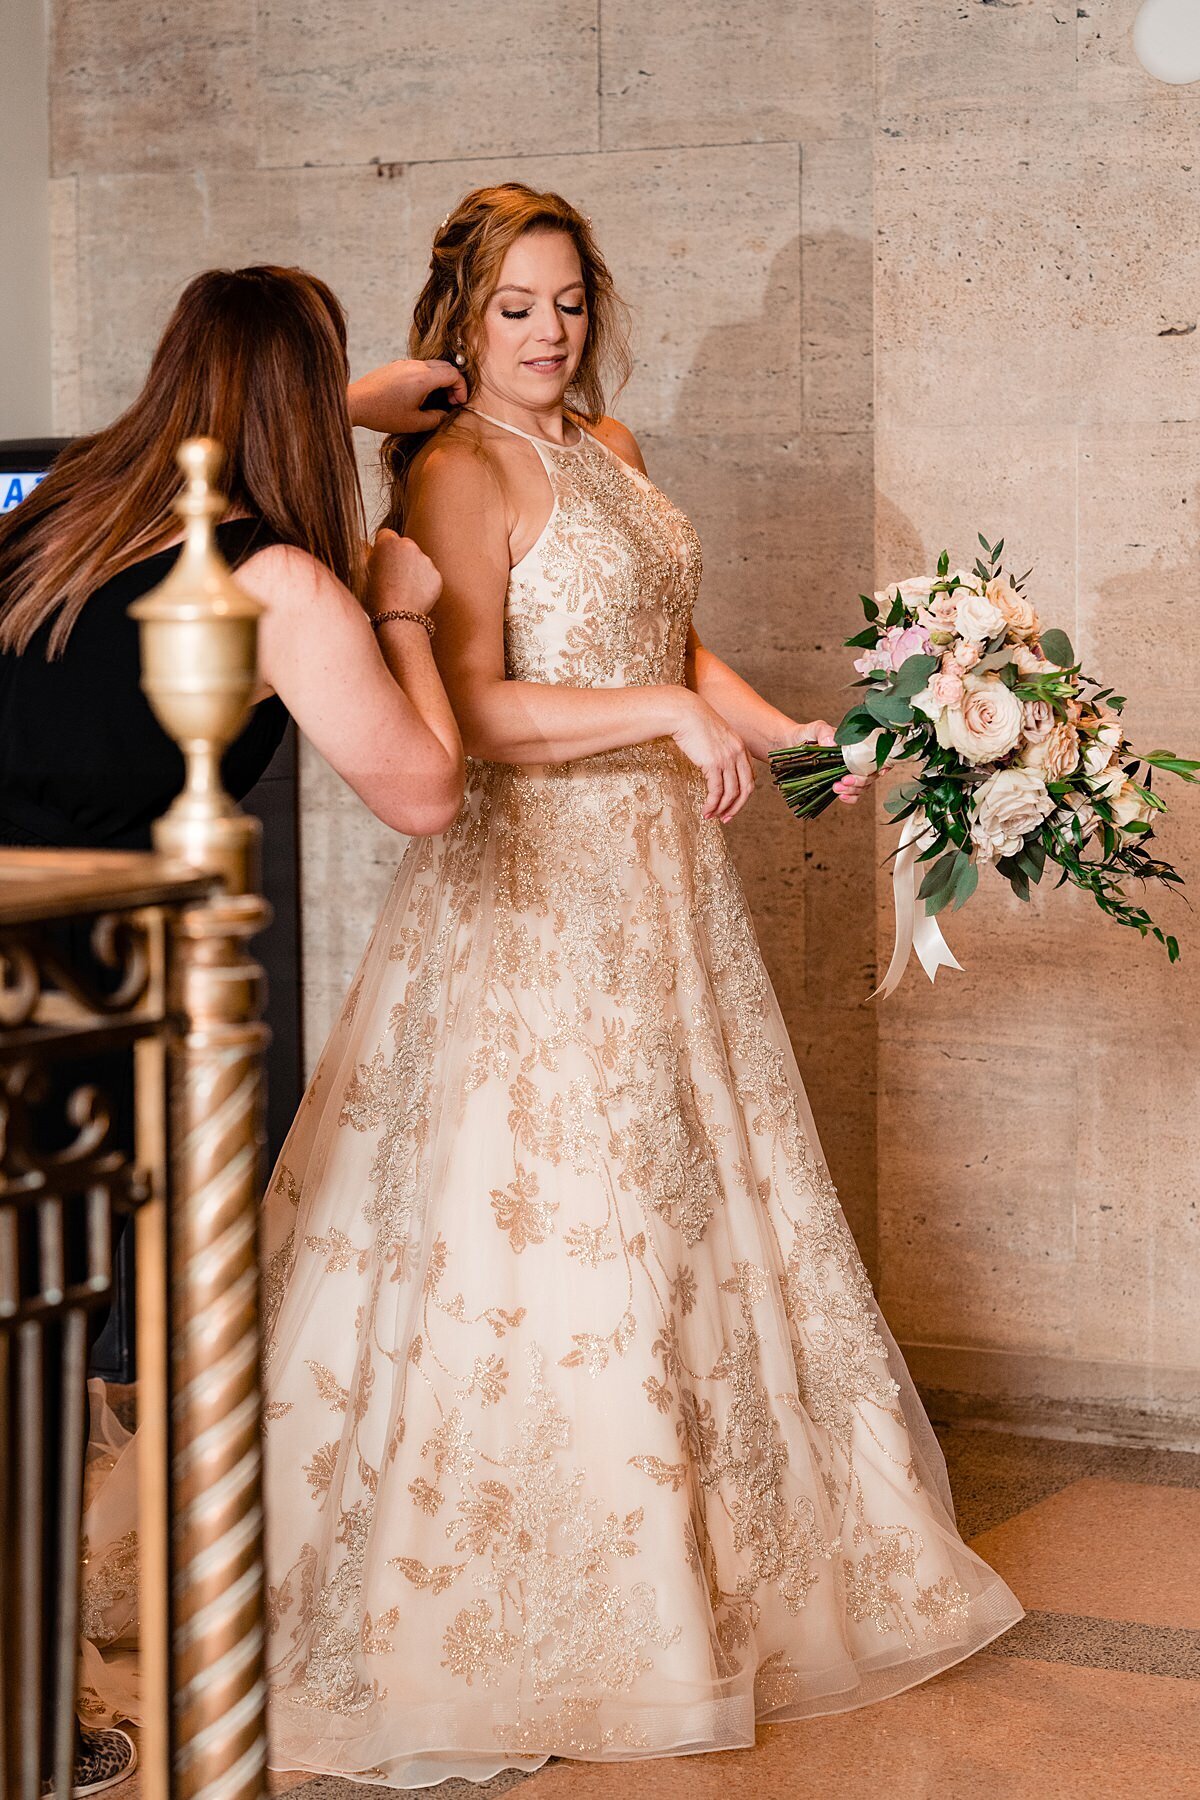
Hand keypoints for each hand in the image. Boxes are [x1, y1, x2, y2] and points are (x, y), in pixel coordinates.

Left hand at [348, 358, 468, 433]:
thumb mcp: (414, 423)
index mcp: (423, 378)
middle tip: (451, 401)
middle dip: (454, 383)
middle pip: (446, 366)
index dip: (462, 389)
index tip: (459, 403)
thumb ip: (436, 418)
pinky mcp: (396, 365)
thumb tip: (446, 414)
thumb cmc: (383, 414)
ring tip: (436, 399)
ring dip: (440, 380)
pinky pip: (419, 366)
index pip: (454, 374)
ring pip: (433, 365)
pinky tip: (420, 394)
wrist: (356, 402)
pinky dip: (428, 377)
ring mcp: (405, 363)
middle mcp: (416, 365)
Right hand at [366, 528, 441, 617]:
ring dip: (413, 570)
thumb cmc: (375, 598)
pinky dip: (423, 583)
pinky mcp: (436, 575)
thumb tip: (367, 547)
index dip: (383, 548)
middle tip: (392, 577)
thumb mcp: (363, 572)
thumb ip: (369, 555)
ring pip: (418, 561)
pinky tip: (414, 595)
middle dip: (400, 557)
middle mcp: (409, 546)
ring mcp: (425, 560)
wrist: (397, 618)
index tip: (382, 560)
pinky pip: (429, 576)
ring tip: (403, 589)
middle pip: (405, 546)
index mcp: (388, 542)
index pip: (386, 535)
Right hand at [670, 692, 754, 823]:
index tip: (732, 806)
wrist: (685, 713)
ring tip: (711, 816)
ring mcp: (727, 759)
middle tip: (726, 818)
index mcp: (741, 748)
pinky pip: (717, 791)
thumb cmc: (695, 724)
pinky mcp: (713, 763)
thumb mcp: (716, 737)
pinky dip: (712, 804)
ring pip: (731, 793)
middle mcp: (738, 754)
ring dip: (721, 808)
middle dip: (736, 807)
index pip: (749, 778)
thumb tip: (717, 769)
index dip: (743, 796)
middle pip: (745, 789)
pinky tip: (705, 810)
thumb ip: (722, 752)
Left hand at [784, 717, 870, 805]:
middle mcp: (856, 760)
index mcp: (857, 745)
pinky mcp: (840, 783)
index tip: (877, 771)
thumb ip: (823, 732)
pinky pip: (852, 794)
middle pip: (871, 774)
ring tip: (837, 788)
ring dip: (854, 791)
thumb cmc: (806, 734)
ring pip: (863, 786)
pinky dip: (850, 798)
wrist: (791, 746)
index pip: (878, 755)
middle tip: (845, 781)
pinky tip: (841, 796)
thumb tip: (831, 743)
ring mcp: (849, 772)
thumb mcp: (815, 728)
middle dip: (860, 781)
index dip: (883, 764)